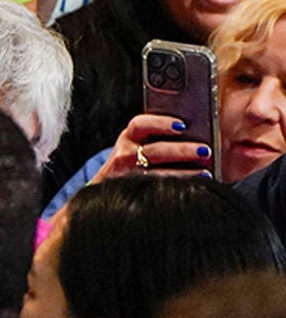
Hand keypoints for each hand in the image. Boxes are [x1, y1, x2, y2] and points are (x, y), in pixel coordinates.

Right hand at [91, 113, 215, 183]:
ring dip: (185, 173)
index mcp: (130, 137)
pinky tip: (198, 189)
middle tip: (205, 150)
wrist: (112, 194)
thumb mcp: (141, 144)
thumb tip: (196, 130)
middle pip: (154, 151)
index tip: (183, 125)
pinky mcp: (134, 194)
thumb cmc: (138, 162)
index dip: (160, 123)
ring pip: (158, 174)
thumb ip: (161, 135)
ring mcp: (128, 176)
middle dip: (181, 150)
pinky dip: (180, 189)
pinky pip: (159, 191)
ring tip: (206, 173)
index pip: (140, 125)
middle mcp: (125, 155)